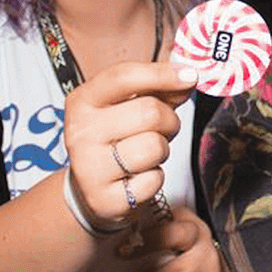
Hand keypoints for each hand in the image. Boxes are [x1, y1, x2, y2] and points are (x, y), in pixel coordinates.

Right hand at [62, 61, 192, 230]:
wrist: (89, 190)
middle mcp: (81, 131)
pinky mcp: (105, 198)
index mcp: (82, 101)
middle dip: (169, 120)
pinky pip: (154, 180)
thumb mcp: (126, 107)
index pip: (123, 77)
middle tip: (164, 128)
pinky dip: (155, 177)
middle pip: (149, 112)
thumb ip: (157, 89)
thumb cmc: (115, 139)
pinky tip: (138, 176)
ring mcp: (90, 167)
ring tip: (148, 153)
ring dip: (163, 150)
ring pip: (154, 146)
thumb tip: (188, 78)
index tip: (191, 75)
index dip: (161, 73)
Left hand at [114, 206, 224, 271]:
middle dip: (145, 247)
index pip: (167, 218)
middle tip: (120, 256)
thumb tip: (116, 230)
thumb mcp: (173, 232)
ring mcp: (207, 263)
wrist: (214, 271)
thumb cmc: (183, 249)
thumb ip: (152, 228)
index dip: (144, 227)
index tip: (123, 239)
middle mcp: (200, 238)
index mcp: (187, 221)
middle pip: (175, 237)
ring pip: (175, 271)